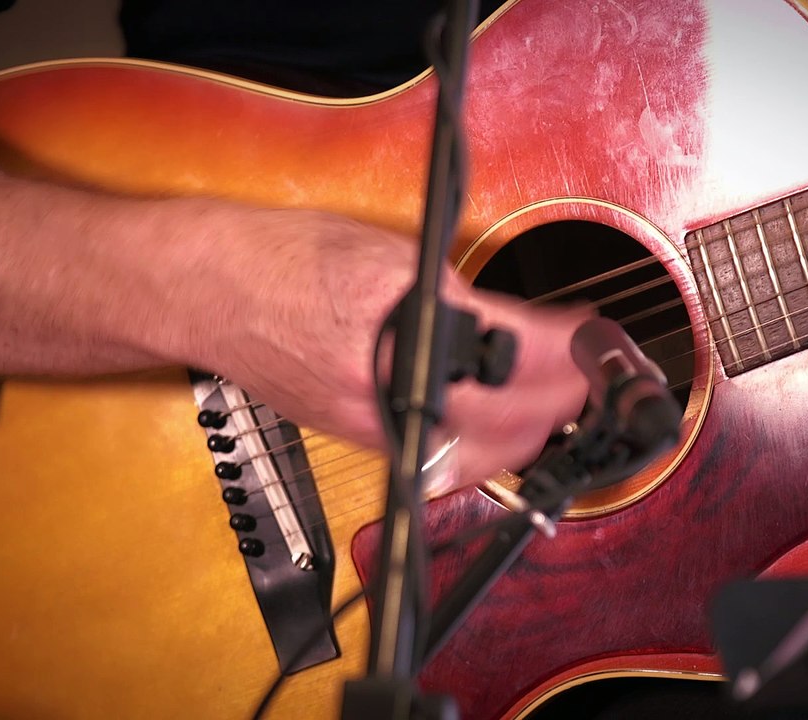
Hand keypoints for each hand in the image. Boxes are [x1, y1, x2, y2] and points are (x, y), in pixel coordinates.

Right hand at [186, 208, 588, 486]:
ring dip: (534, 429)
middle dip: (567, 398)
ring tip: (557, 395)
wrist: (212, 292)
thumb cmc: (284, 259)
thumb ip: (459, 294)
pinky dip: (488, 446)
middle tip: (589, 369)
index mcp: (401, 329)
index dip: (575, 348)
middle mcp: (388, 389)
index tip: (596, 337)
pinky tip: (504, 422)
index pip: (519, 352)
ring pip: (484, 456)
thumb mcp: (389, 252)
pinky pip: (445, 463)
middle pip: (514, 423)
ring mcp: (374, 426)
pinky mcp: (362, 442)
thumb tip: (520, 326)